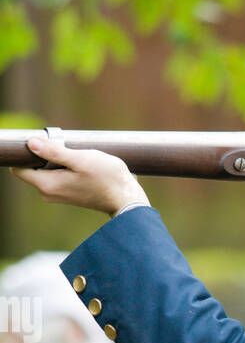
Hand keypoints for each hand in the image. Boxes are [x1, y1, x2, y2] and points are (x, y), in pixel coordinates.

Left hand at [10, 137, 150, 215]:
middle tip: (66, 148)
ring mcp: (57, 194)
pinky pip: (54, 174)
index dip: (26, 152)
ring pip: (44, 170)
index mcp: (47, 185)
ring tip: (76, 156)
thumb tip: (30, 143)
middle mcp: (48, 193)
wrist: (126, 199)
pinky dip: (62, 166)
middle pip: (31, 167)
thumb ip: (54, 152)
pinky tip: (79, 163)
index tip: (43, 144)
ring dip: (55, 159)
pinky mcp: (66, 193)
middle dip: (42, 154)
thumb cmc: (107, 179)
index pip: (19, 168)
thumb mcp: (81, 159)